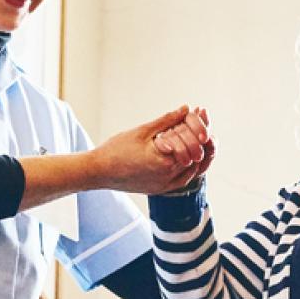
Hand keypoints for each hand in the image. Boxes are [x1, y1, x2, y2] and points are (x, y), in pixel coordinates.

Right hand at [94, 104, 211, 193]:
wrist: (99, 171)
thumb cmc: (117, 149)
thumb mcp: (143, 131)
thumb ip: (167, 120)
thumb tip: (186, 109)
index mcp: (165, 160)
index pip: (194, 143)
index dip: (199, 127)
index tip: (199, 113)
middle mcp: (168, 177)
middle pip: (197, 156)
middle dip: (200, 138)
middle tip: (200, 122)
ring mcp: (165, 185)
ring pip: (193, 169)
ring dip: (196, 152)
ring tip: (195, 136)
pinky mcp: (160, 190)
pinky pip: (183, 180)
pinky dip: (188, 167)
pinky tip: (186, 154)